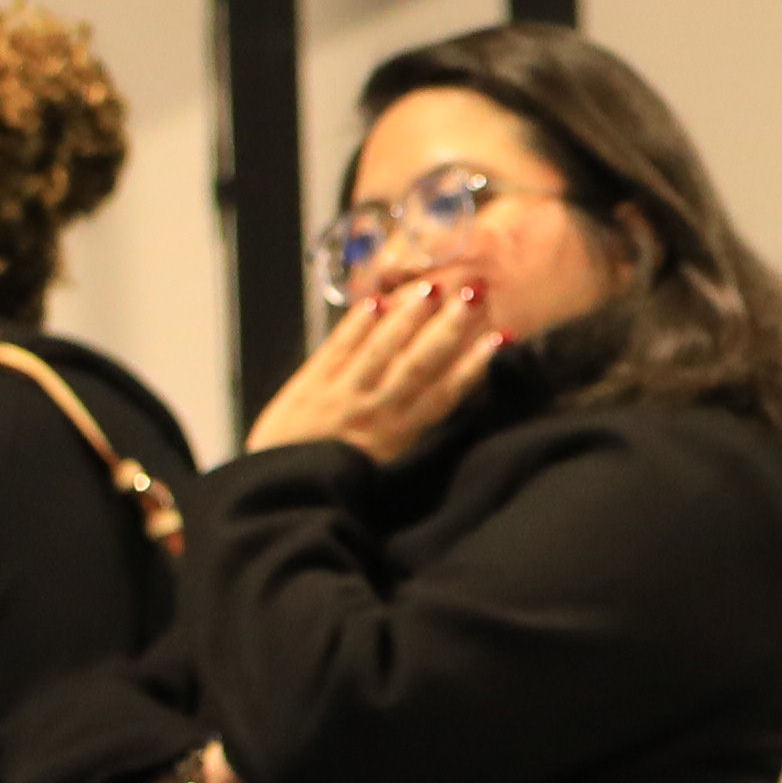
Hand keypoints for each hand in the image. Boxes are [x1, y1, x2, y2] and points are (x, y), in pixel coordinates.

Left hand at [246, 284, 497, 465]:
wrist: (281, 495)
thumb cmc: (340, 485)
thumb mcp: (389, 469)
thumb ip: (416, 435)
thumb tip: (451, 399)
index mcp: (400, 434)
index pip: (444, 394)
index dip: (474, 364)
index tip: (500, 338)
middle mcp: (376, 410)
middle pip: (418, 363)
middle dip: (448, 328)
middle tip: (473, 294)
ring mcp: (341, 394)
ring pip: (380, 349)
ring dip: (408, 316)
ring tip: (431, 287)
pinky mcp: (308, 385)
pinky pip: (336, 348)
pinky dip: (356, 324)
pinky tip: (376, 301)